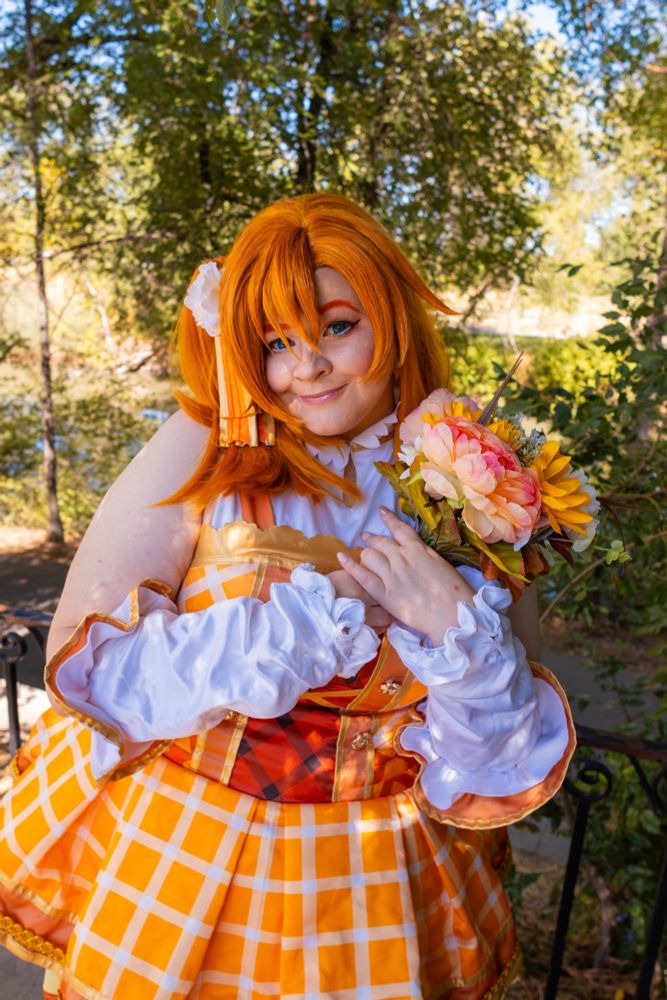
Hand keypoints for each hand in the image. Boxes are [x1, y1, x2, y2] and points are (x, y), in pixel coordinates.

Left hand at [336, 507, 475, 644]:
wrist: (453, 614)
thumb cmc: (455, 592)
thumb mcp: (442, 564)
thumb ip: (425, 555)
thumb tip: (417, 552)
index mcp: (418, 549)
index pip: (399, 529)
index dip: (389, 519)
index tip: (381, 512)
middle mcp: (401, 558)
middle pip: (381, 542)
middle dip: (373, 538)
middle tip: (366, 536)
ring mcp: (391, 575)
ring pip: (369, 555)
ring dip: (366, 553)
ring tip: (363, 554)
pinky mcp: (384, 593)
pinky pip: (362, 575)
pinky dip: (350, 565)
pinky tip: (341, 557)